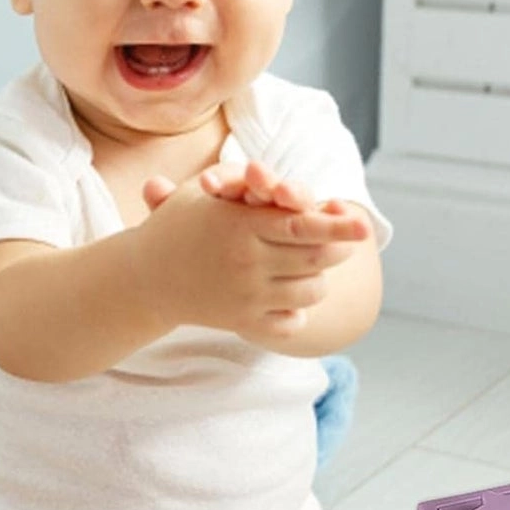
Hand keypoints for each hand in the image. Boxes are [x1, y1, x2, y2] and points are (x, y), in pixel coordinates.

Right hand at [138, 163, 369, 341]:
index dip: (337, 225)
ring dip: (320, 278)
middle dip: (336, 248)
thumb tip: (297, 191)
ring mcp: (247, 296)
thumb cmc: (183, 224)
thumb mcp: (209, 193)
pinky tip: (288, 296)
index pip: (302, 226)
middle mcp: (247, 262)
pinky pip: (293, 321)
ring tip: (309, 267)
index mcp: (241, 225)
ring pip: (312, 291)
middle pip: (316, 259)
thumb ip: (256, 186)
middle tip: (342, 242)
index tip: (364, 226)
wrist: (144, 277)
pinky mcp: (244, 322)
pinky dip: (299, 311)